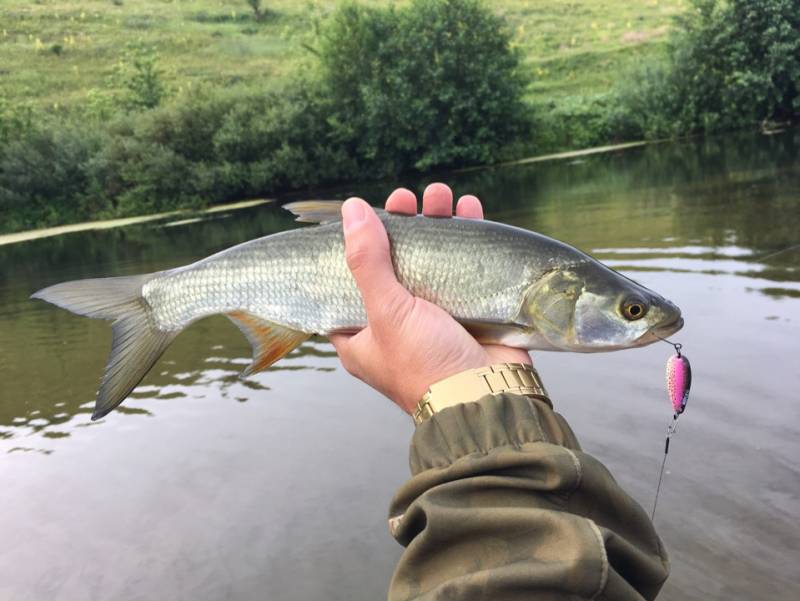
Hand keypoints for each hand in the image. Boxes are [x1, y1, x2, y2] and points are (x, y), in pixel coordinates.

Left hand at [329, 183, 530, 414]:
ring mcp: (433, 318)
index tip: (364, 217)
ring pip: (429, 261)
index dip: (354, 248)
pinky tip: (468, 210)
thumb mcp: (387, 312)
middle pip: (393, 265)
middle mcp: (395, 326)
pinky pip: (463, 267)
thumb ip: (367, 262)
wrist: (486, 397)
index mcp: (362, 335)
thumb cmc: (426, 366)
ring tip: (441, 196)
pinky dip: (466, 238)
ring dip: (436, 225)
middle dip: (401, 227)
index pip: (347, 283)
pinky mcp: (467, 312)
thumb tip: (353, 211)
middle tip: (407, 199)